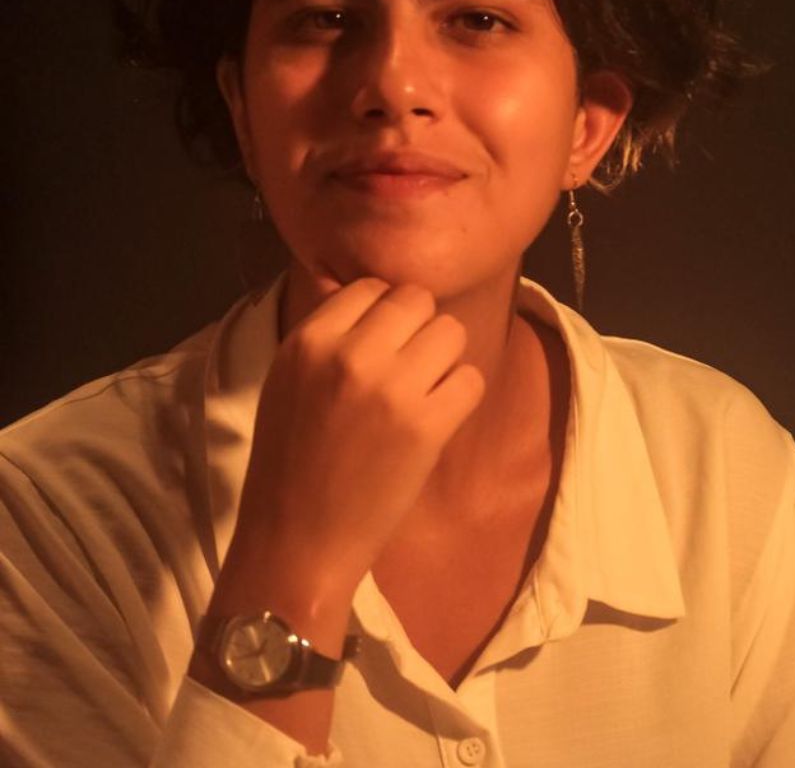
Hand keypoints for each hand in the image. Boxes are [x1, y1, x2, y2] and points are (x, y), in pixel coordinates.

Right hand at [222, 272, 485, 607]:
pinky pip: (472, 378)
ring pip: (452, 331)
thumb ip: (328, 334)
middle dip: (421, 328)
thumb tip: (371, 292)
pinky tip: (437, 418)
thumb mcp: (288, 380)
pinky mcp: (426, 426)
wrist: (296, 542)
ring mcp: (391, 389)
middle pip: (418, 299)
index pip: (373, 286)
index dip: (385, 313)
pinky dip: (461, 396)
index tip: (383, 344)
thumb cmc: (289, 463)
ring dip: (445, 360)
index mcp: (309, 340)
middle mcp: (350, 354)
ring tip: (424, 392)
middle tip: (410, 366)